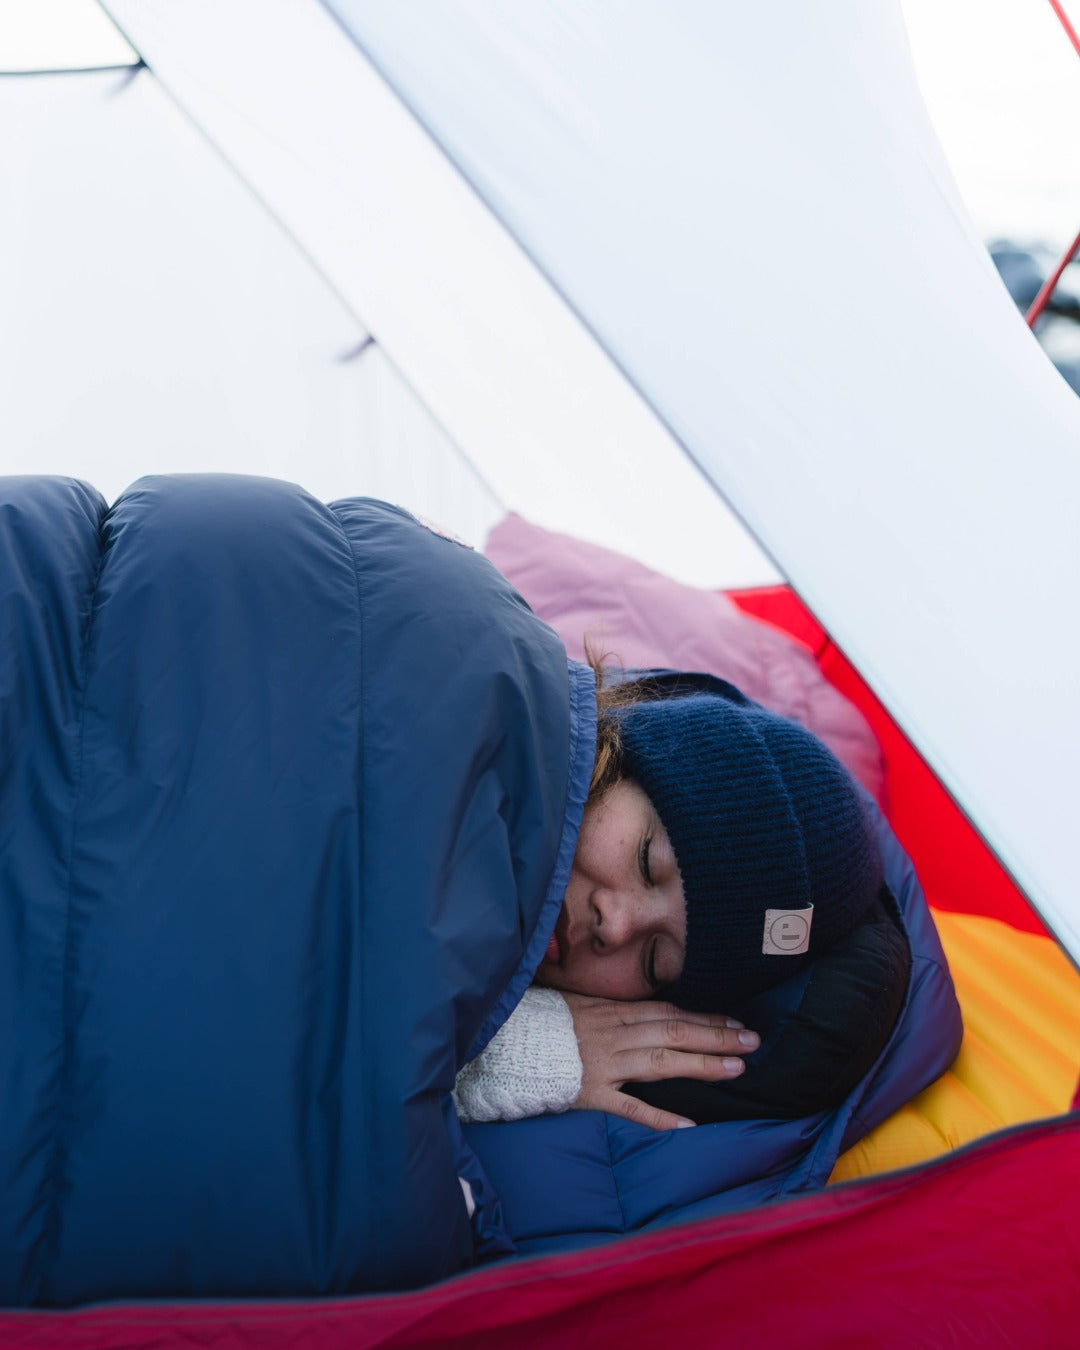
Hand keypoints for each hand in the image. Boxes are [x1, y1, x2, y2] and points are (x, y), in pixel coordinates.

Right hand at [562, 993, 759, 1131]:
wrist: (508, 1042)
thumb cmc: (543, 1022)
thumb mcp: (580, 1003)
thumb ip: (615, 1011)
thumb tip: (650, 1012)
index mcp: (614, 1012)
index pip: (669, 1012)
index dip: (705, 1017)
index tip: (736, 1021)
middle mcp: (616, 1035)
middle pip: (675, 1032)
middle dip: (716, 1036)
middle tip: (752, 1042)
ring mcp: (606, 1064)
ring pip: (662, 1063)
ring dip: (701, 1065)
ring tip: (735, 1068)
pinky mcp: (593, 1093)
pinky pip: (630, 1106)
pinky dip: (659, 1116)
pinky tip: (688, 1125)